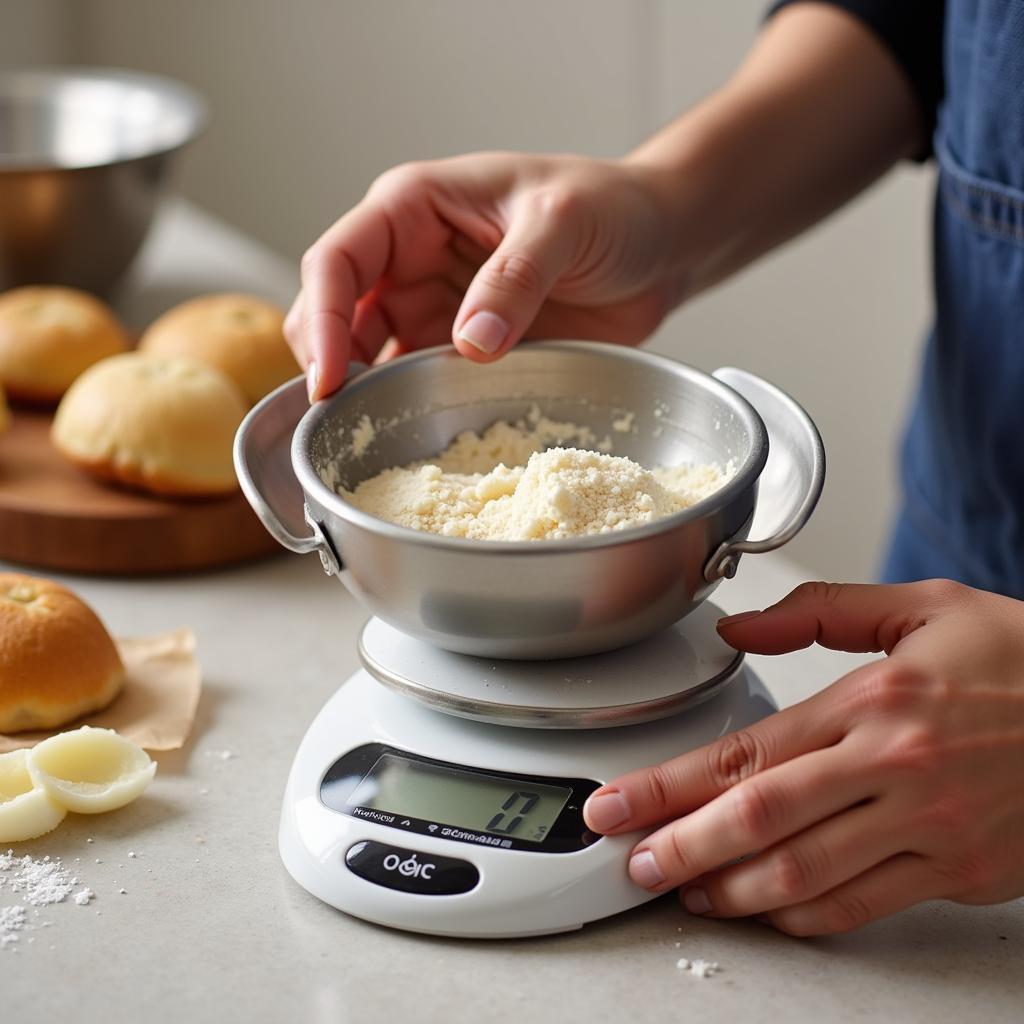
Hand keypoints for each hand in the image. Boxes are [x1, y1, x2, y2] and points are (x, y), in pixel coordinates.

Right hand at [285, 152, 677, 398]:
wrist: (660, 248)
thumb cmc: (614, 208)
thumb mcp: (564, 220)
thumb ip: (517, 274)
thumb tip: (471, 342)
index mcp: (415, 208)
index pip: (338, 260)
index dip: (323, 318)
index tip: (330, 376)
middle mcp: (411, 260)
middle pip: (337, 314)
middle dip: (328, 363)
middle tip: (339, 418)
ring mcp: (436, 310)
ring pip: (369, 357)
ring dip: (364, 393)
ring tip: (365, 436)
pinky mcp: (463, 353)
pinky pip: (418, 384)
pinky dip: (407, 410)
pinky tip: (411, 437)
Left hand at [583, 580, 1023, 935]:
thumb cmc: (1023, 659)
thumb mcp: (922, 607)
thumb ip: (821, 609)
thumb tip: (739, 628)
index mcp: (875, 698)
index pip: (745, 751)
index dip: (669, 784)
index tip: (617, 801)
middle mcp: (894, 765)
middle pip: (759, 819)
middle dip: (679, 846)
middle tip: (630, 861)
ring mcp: (928, 823)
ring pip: (805, 873)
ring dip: (731, 889)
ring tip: (683, 891)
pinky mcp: (958, 868)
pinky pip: (864, 905)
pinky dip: (804, 915)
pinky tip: (765, 909)